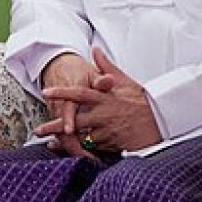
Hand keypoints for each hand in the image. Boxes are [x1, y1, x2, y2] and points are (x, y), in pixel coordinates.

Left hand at [38, 46, 162, 153]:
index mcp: (105, 97)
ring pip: (82, 137)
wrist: (163, 119)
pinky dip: (82, 150)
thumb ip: (106, 67)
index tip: (46, 92)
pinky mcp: (114, 143)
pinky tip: (72, 151)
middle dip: (55, 126)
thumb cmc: (142, 100)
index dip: (62, 92)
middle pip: (75, 120)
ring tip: (51, 144)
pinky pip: (95, 148)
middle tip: (39, 129)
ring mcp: (109, 130)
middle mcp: (105, 114)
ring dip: (66, 142)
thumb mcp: (125, 80)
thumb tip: (95, 49)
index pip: (79, 93)